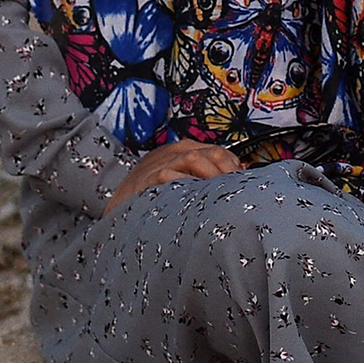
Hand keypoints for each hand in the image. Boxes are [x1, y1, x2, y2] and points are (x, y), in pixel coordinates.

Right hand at [103, 140, 242, 216]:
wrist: (120, 211)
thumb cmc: (154, 200)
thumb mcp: (182, 184)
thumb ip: (206, 181)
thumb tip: (239, 183)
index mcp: (184, 151)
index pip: (220, 151)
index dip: (234, 169)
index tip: (244, 188)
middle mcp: (174, 153)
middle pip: (213, 152)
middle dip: (228, 172)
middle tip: (235, 194)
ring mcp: (160, 163)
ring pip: (194, 159)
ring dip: (212, 177)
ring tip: (219, 196)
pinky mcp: (147, 178)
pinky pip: (169, 175)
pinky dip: (185, 184)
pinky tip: (195, 198)